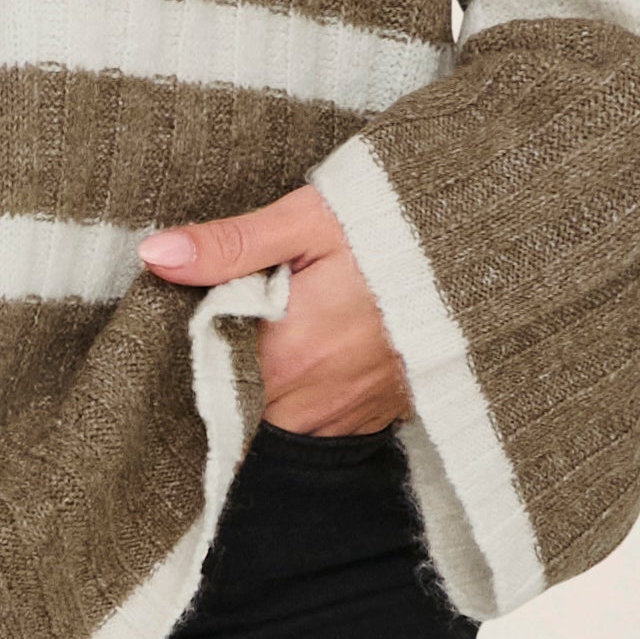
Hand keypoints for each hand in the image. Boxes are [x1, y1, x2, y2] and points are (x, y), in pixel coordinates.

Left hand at [136, 184, 413, 434]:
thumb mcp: (308, 222)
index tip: (172, 330)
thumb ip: (231, 245)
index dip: (186, 358)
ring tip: (272, 331)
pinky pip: (324, 416)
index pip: (207, 380)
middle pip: (241, 403)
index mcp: (286, 357)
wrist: (484, 255)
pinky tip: (313, 347)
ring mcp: (352, 415)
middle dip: (224, 370)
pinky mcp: (381, 414)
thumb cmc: (394, 232)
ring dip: (267, 382)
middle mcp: (316, 402)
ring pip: (280, 414)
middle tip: (225, 323)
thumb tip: (155, 257)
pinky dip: (309, 389)